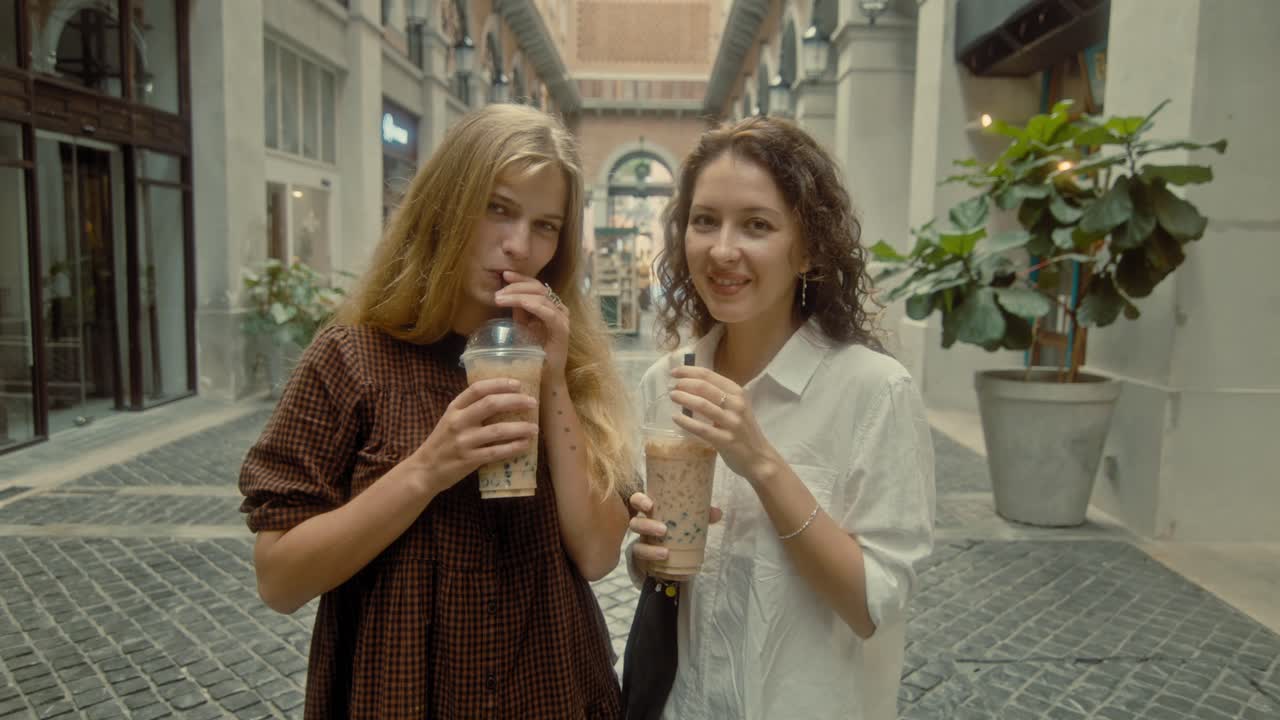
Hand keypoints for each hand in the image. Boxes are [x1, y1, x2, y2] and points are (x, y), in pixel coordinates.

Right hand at [410, 378, 538, 495]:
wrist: (425, 469)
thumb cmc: (443, 442)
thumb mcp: (451, 419)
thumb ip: (470, 409)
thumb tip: (504, 399)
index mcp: (454, 408)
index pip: (478, 388)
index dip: (500, 384)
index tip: (518, 384)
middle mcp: (458, 421)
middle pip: (491, 404)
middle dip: (516, 401)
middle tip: (533, 403)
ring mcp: (463, 441)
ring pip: (498, 430)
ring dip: (520, 428)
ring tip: (535, 428)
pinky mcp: (469, 460)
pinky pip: (496, 452)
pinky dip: (513, 447)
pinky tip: (525, 444)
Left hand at [494, 271, 569, 377]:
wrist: (545, 377)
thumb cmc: (533, 354)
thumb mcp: (523, 327)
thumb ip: (519, 310)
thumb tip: (505, 293)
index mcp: (550, 307)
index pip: (536, 286)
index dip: (520, 278)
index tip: (504, 275)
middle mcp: (559, 310)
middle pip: (538, 288)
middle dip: (516, 287)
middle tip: (498, 292)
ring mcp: (562, 319)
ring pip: (542, 298)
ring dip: (519, 295)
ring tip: (501, 298)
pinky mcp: (563, 331)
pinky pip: (549, 313)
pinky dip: (535, 306)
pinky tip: (521, 303)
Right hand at [628, 492, 721, 570]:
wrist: (669, 555)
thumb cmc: (676, 529)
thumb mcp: (688, 520)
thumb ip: (701, 515)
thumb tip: (717, 513)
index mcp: (650, 512)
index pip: (637, 501)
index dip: (640, 501)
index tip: (650, 505)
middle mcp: (642, 527)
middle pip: (635, 523)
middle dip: (646, 526)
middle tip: (664, 530)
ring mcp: (640, 545)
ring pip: (637, 545)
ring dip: (650, 549)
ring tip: (666, 553)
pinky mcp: (642, 561)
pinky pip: (642, 562)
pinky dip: (653, 563)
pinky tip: (664, 563)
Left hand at [668, 366, 782, 484]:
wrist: (759, 457)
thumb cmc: (743, 430)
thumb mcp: (736, 407)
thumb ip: (719, 396)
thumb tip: (691, 384)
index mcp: (737, 392)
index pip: (709, 375)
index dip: (689, 371)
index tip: (674, 372)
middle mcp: (736, 404)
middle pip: (704, 387)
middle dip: (684, 384)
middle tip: (671, 386)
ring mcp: (732, 422)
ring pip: (702, 405)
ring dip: (684, 398)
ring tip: (672, 396)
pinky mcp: (726, 440)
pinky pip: (702, 429)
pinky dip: (687, 422)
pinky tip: (676, 418)